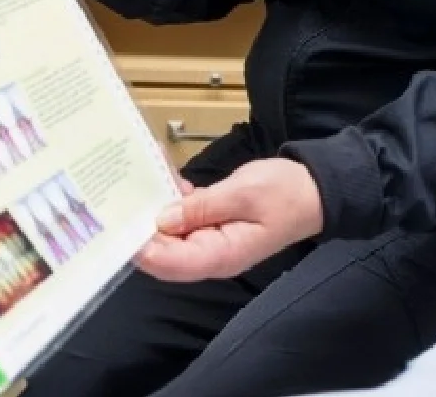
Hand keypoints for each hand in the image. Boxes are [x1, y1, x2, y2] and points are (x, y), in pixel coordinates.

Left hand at [136, 158, 323, 282]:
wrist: (314, 189)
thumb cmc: (285, 193)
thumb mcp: (242, 193)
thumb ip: (201, 207)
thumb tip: (162, 219)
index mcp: (219, 256)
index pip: (168, 263)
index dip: (141, 246)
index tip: (120, 220)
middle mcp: (210, 255)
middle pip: (162, 251)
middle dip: (141, 222)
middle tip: (121, 190)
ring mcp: (209, 241)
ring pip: (168, 233)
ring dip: (155, 205)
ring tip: (142, 171)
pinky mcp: (211, 226)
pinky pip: (182, 219)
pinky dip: (171, 199)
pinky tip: (164, 174)